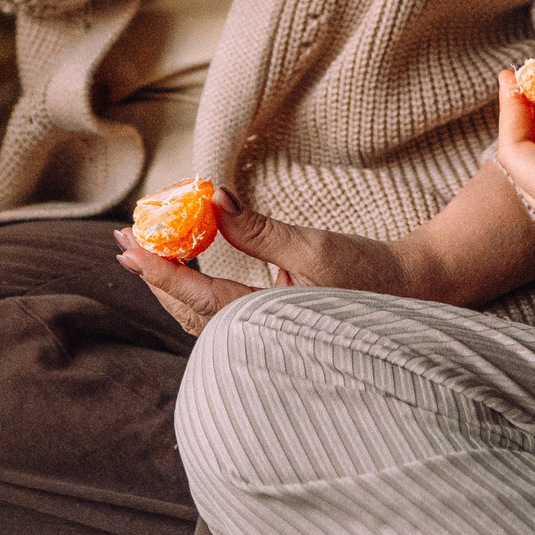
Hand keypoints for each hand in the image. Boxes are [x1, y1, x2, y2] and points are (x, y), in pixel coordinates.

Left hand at [115, 197, 423, 336]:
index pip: (196, 295)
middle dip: (154, 273)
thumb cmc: (368, 274)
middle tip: (123, 239)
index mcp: (264, 320)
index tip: (129, 246)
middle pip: (188, 308)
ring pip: (200, 313)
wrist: (412, 296)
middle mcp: (257, 335)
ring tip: (143, 247)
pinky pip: (218, 310)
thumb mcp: (311, 247)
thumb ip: (257, 229)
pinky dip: (194, 286)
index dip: (159, 270)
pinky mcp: (270, 327)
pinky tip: (184, 262)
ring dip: (170, 280)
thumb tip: (212, 199)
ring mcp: (263, 335)